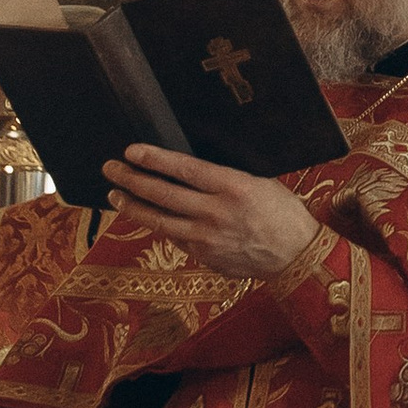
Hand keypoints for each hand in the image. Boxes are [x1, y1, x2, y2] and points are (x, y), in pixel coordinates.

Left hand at [105, 145, 320, 277]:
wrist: (297, 256)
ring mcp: (207, 238)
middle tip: (110, 168)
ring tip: (115, 195)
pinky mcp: (205, 257)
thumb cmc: (283, 213)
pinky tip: (147, 217)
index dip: (155, 159)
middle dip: (132, 180)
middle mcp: (216, 213)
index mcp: (233, 187)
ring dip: (134, 207)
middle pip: (163, 195)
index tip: (131, 151)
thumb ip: (224, 178)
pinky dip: (159, 226)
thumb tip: (188, 168)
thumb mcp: (259, 183)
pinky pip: (175, 238)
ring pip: (160, 221)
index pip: (184, 169)